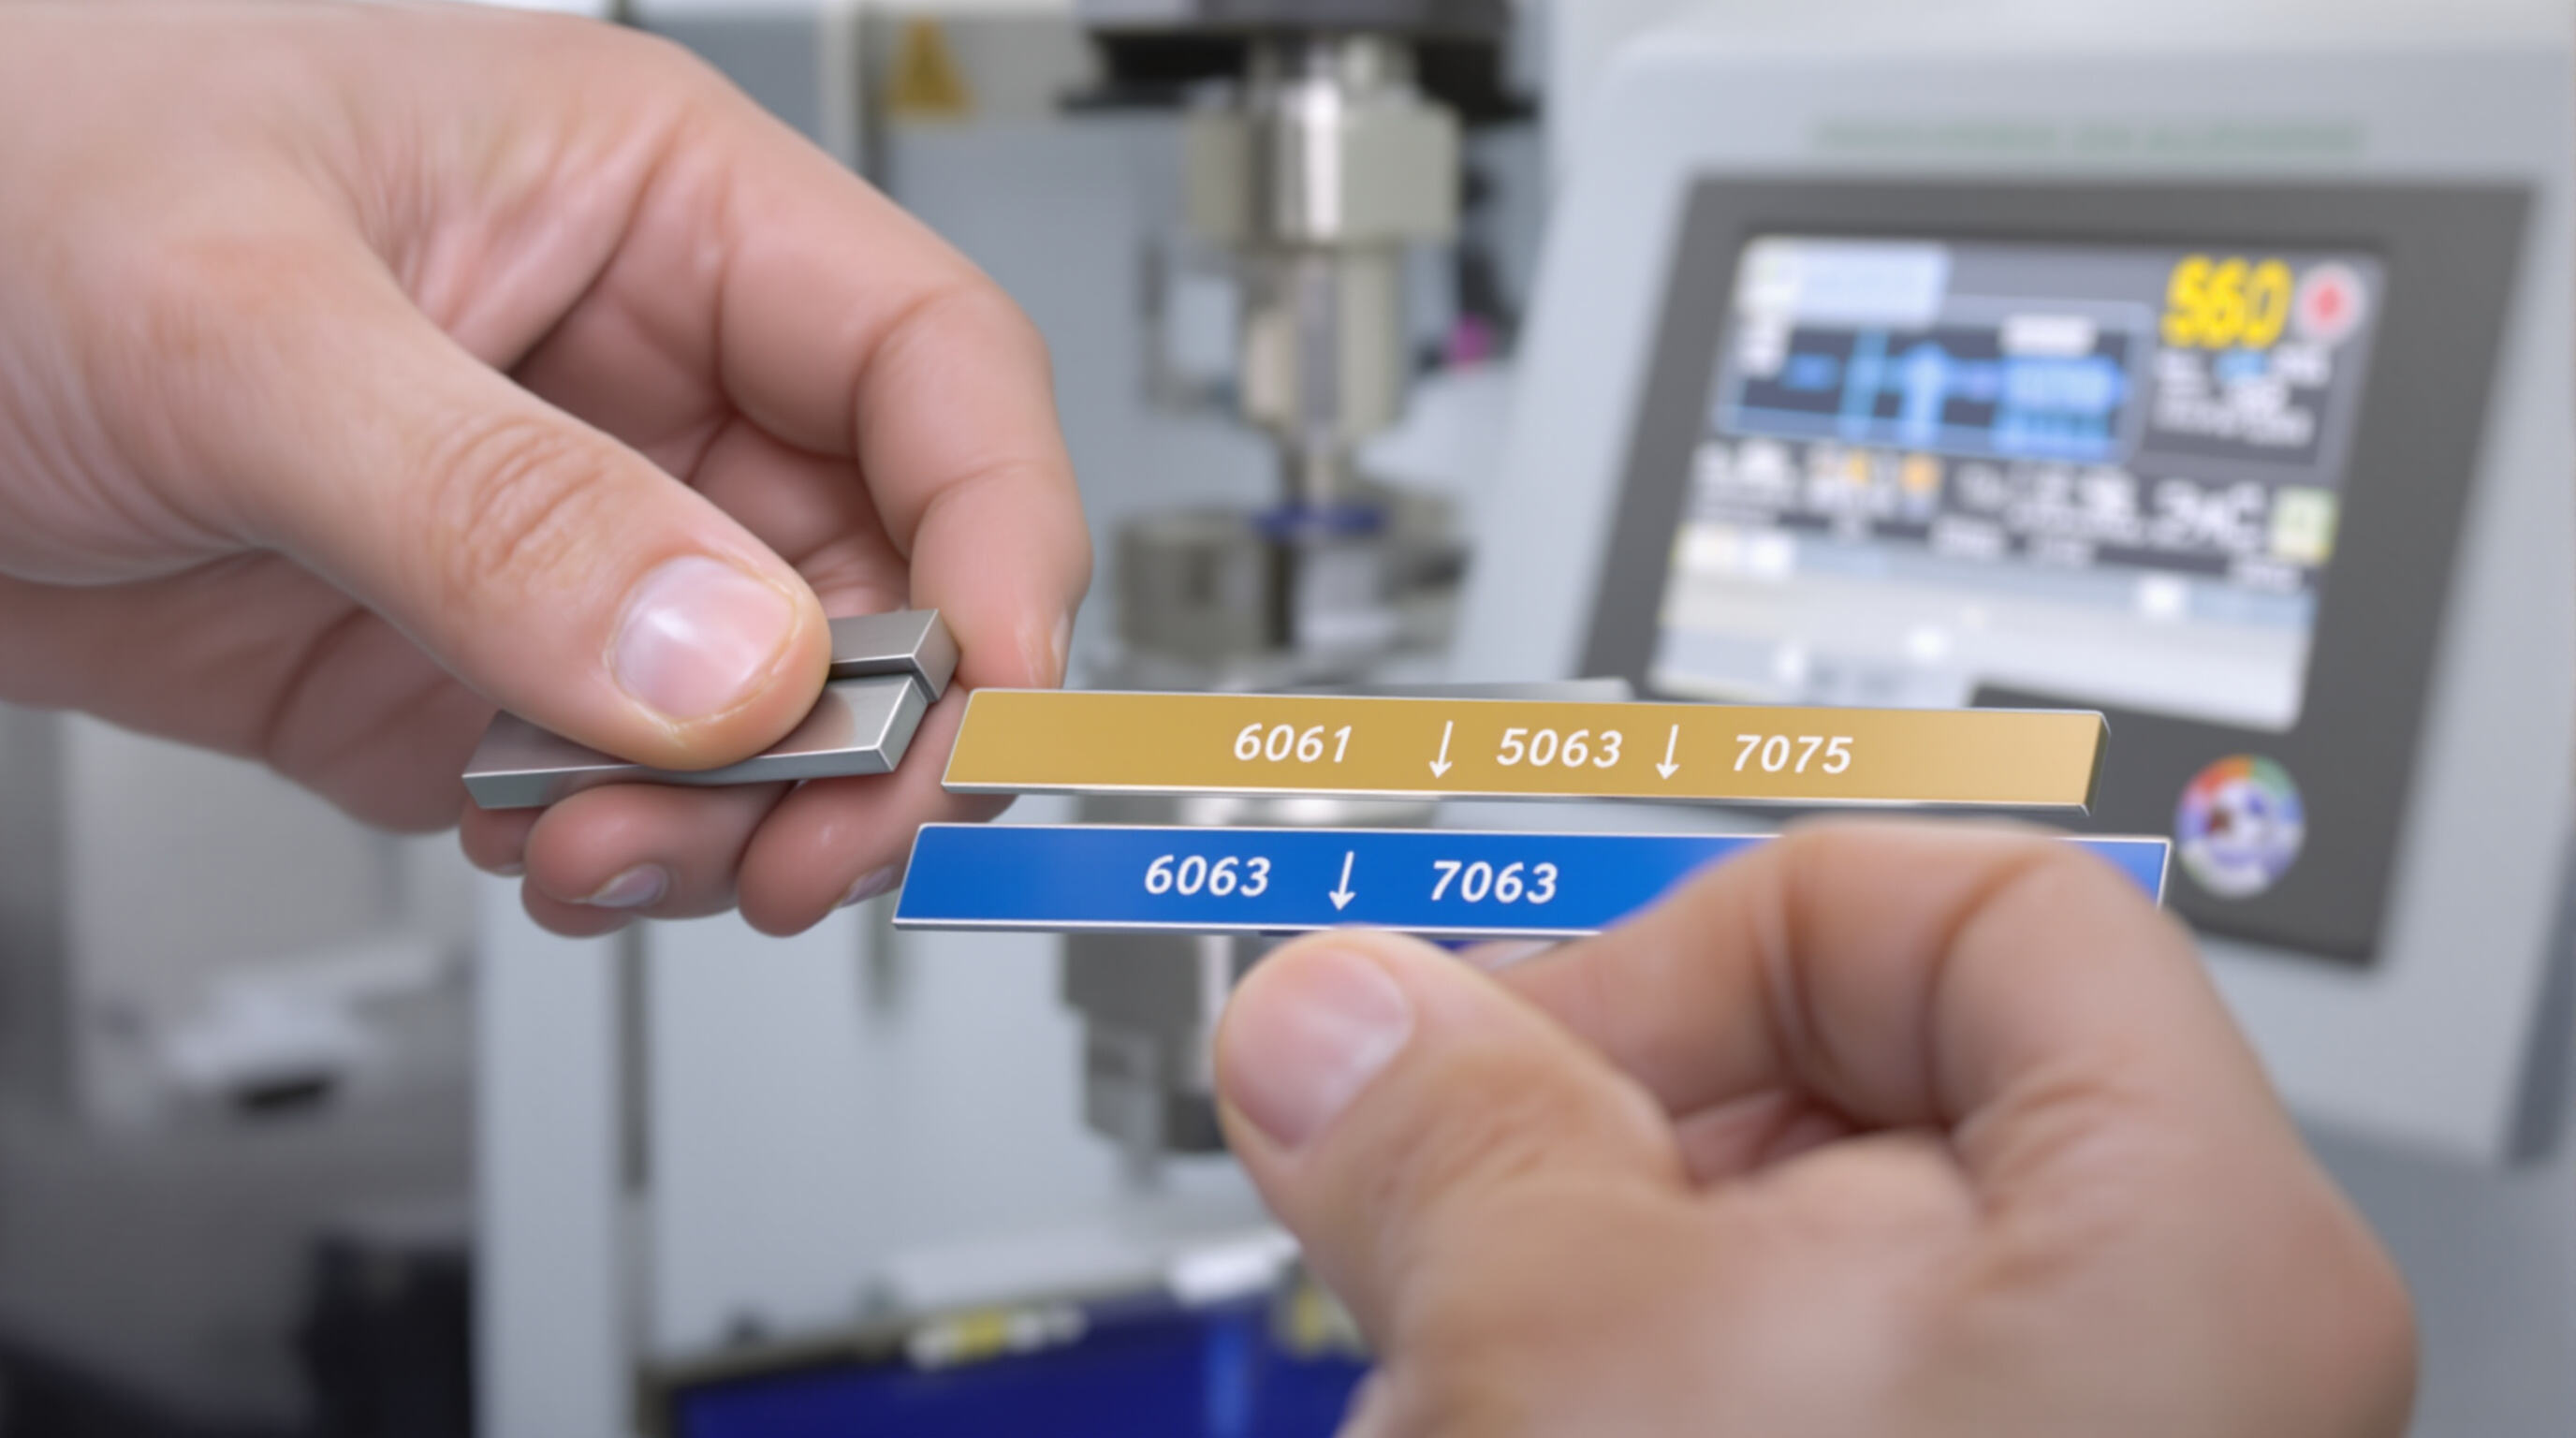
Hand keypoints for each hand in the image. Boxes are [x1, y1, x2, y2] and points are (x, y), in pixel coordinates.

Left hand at [0, 1, 1087, 934]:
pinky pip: (629, 787)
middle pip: (883, 571)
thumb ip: (502, 503)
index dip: (1001, 538)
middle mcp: (636, 373)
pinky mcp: (469, 664)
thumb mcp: (241, 323)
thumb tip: (729, 668)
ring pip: (771, 710)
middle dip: (868, 729)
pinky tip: (532, 852)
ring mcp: (559, 533)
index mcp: (645, 205)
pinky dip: (620, 854)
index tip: (994, 701)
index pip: (929, 368)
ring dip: (732, 820)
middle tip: (806, 842)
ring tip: (607, 858)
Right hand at [1216, 826, 2414, 1435]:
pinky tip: (1505, 1427)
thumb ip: (1445, 1131)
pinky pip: (1783, 1392)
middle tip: (1428, 1195)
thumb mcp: (1571, 1358)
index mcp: (2183, 1242)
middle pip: (1857, 1082)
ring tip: (1453, 1375)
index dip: (1712, 918)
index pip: (1969, 904)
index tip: (1526, 1009)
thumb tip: (1329, 1010)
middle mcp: (2161, 1346)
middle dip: (1591, 1126)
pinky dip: (1619, 1390)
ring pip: (1787, 1262)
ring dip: (1570, 1277)